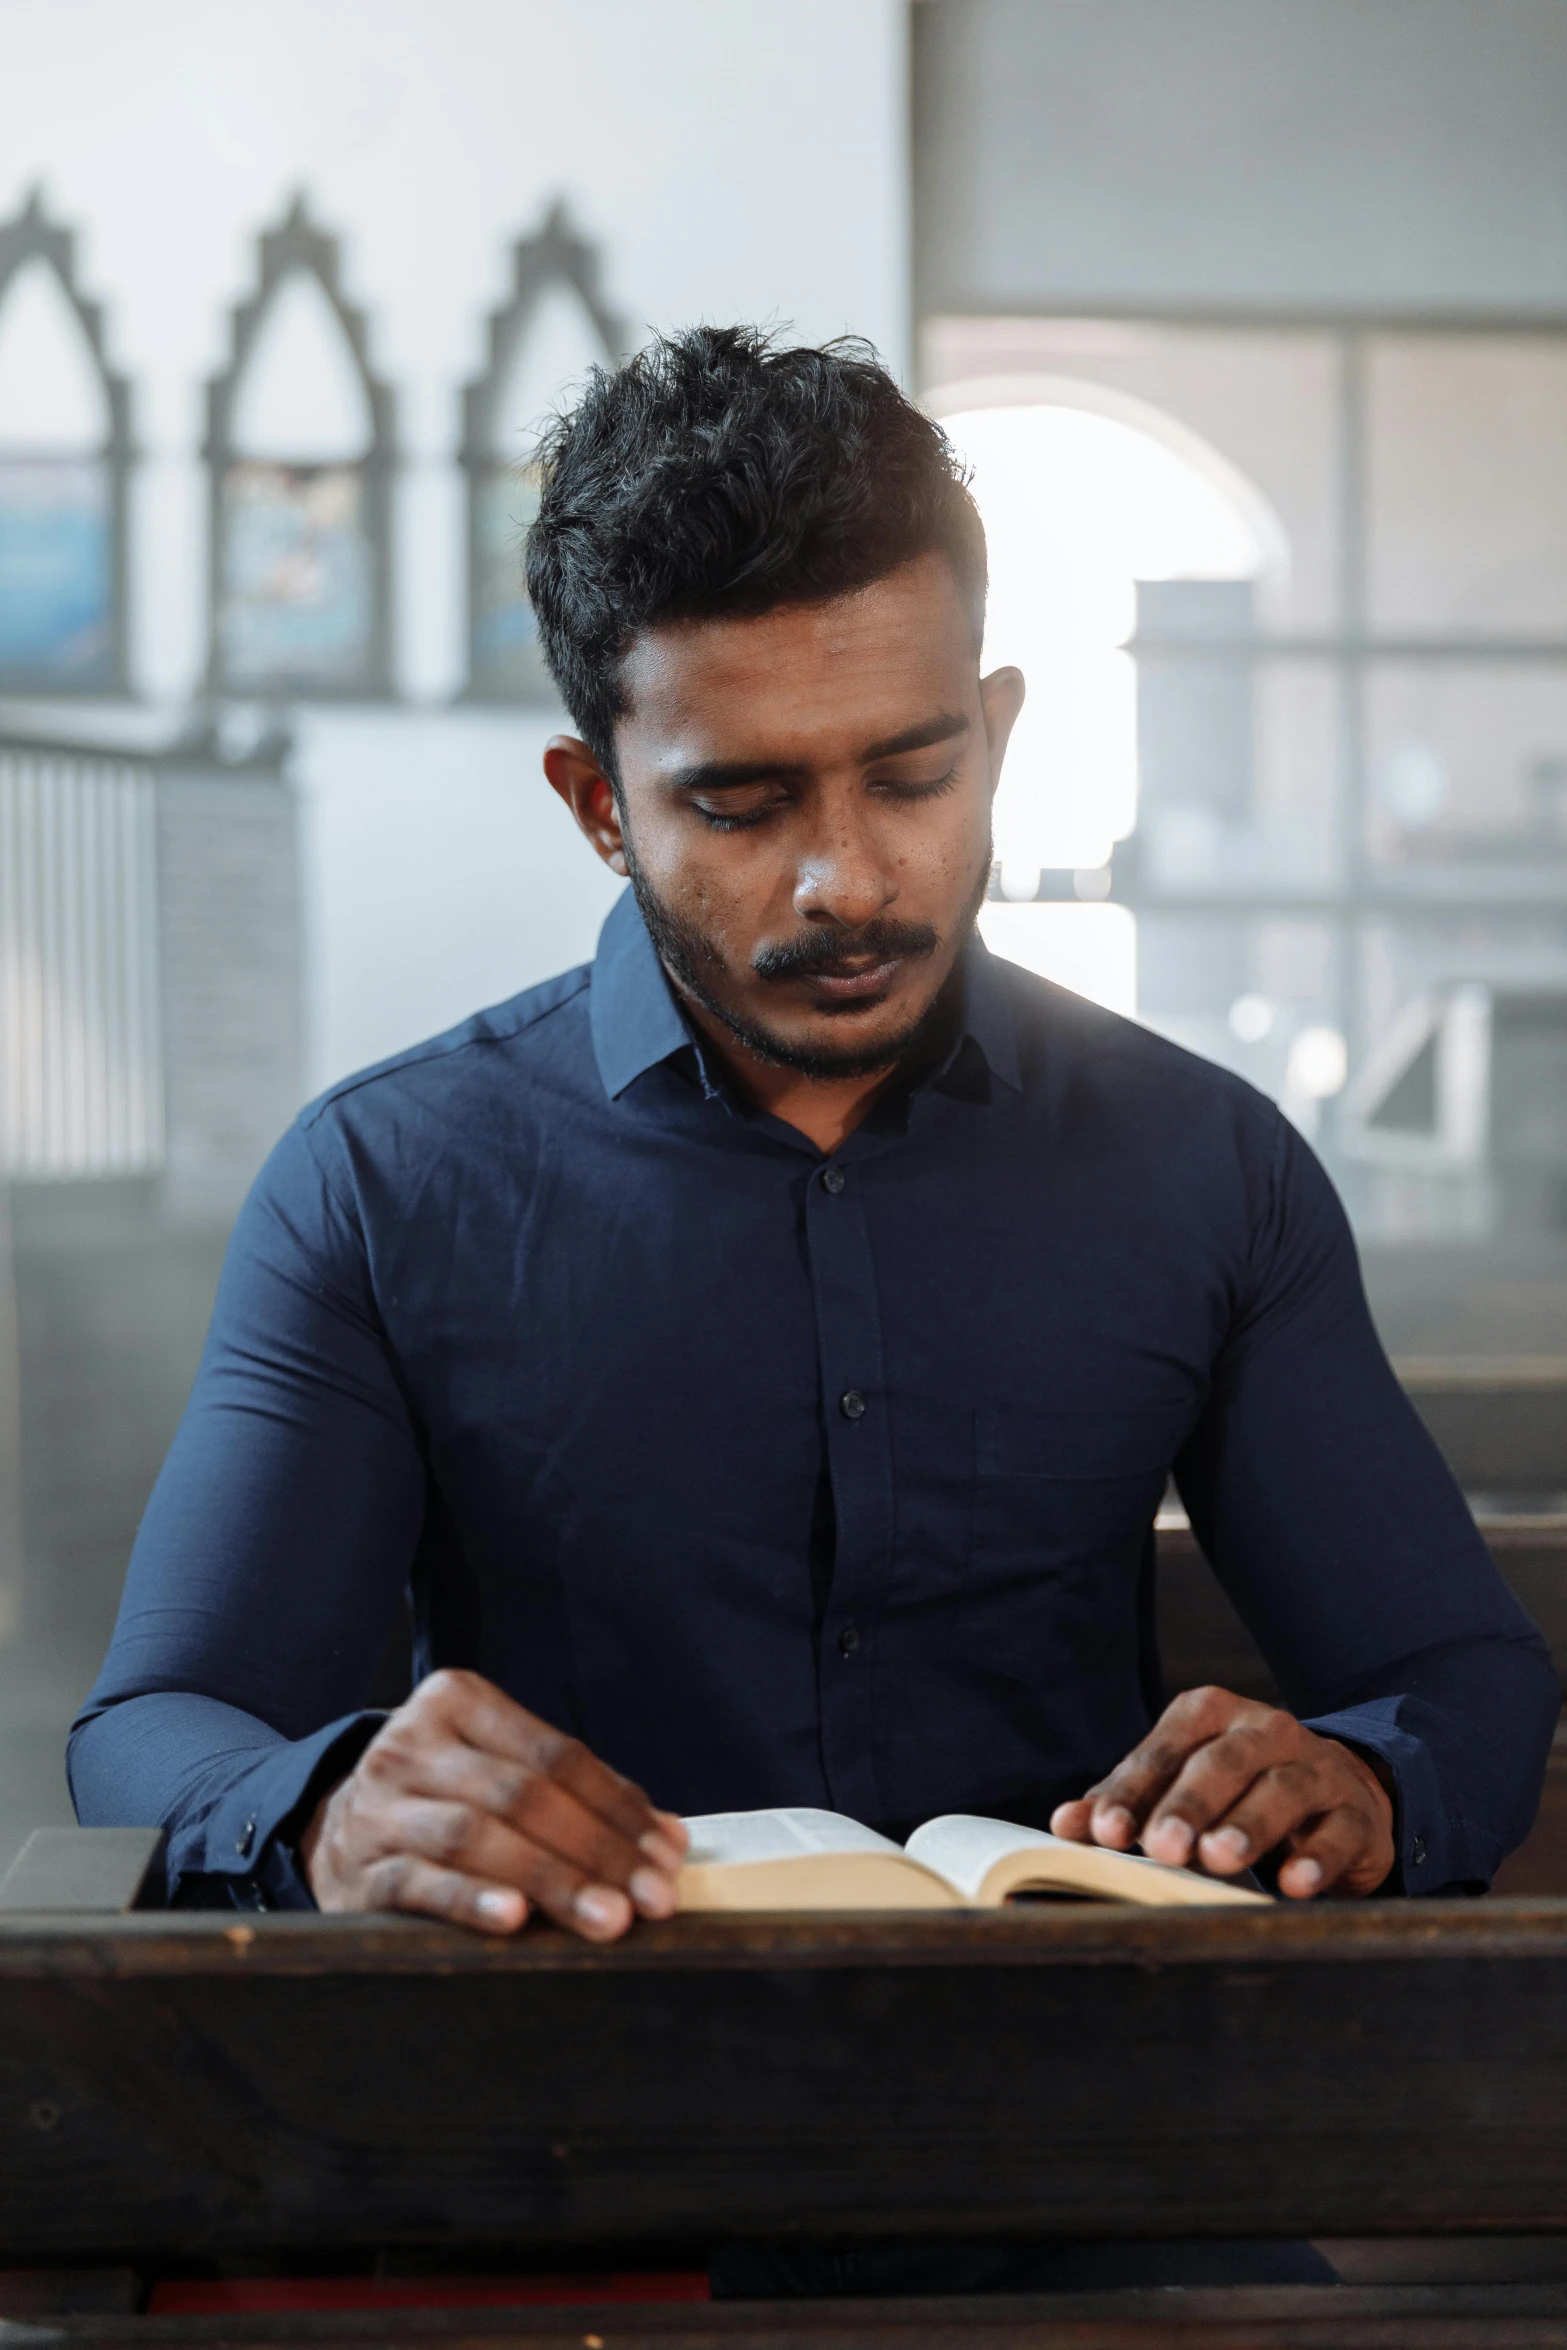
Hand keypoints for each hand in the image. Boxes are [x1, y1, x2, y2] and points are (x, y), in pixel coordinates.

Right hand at [301, 1669, 687, 1938]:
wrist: (334, 1833)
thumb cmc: (443, 1800)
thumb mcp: (500, 1771)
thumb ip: (580, 1794)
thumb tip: (667, 1837)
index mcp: (459, 1702)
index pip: (556, 1755)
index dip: (619, 1807)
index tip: (666, 1858)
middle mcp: (413, 1743)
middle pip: (524, 1795)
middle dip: (598, 1850)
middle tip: (650, 1898)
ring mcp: (382, 1805)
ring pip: (478, 1836)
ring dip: (552, 1879)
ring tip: (606, 1918)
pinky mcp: (360, 1868)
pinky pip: (421, 1882)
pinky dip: (472, 1899)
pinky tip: (515, 1920)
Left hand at [1048, 1685, 1394, 1898]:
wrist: (1338, 1791)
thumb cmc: (1238, 1790)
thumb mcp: (1178, 1787)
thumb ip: (1124, 1804)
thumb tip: (1065, 1824)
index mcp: (1211, 1715)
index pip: (1164, 1750)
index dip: (1133, 1790)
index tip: (1104, 1831)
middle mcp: (1265, 1730)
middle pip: (1223, 1762)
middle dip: (1189, 1804)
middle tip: (1163, 1846)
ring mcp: (1316, 1767)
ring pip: (1282, 1790)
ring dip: (1249, 1825)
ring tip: (1219, 1858)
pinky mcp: (1356, 1812)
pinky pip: (1339, 1830)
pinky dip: (1317, 1857)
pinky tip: (1295, 1884)